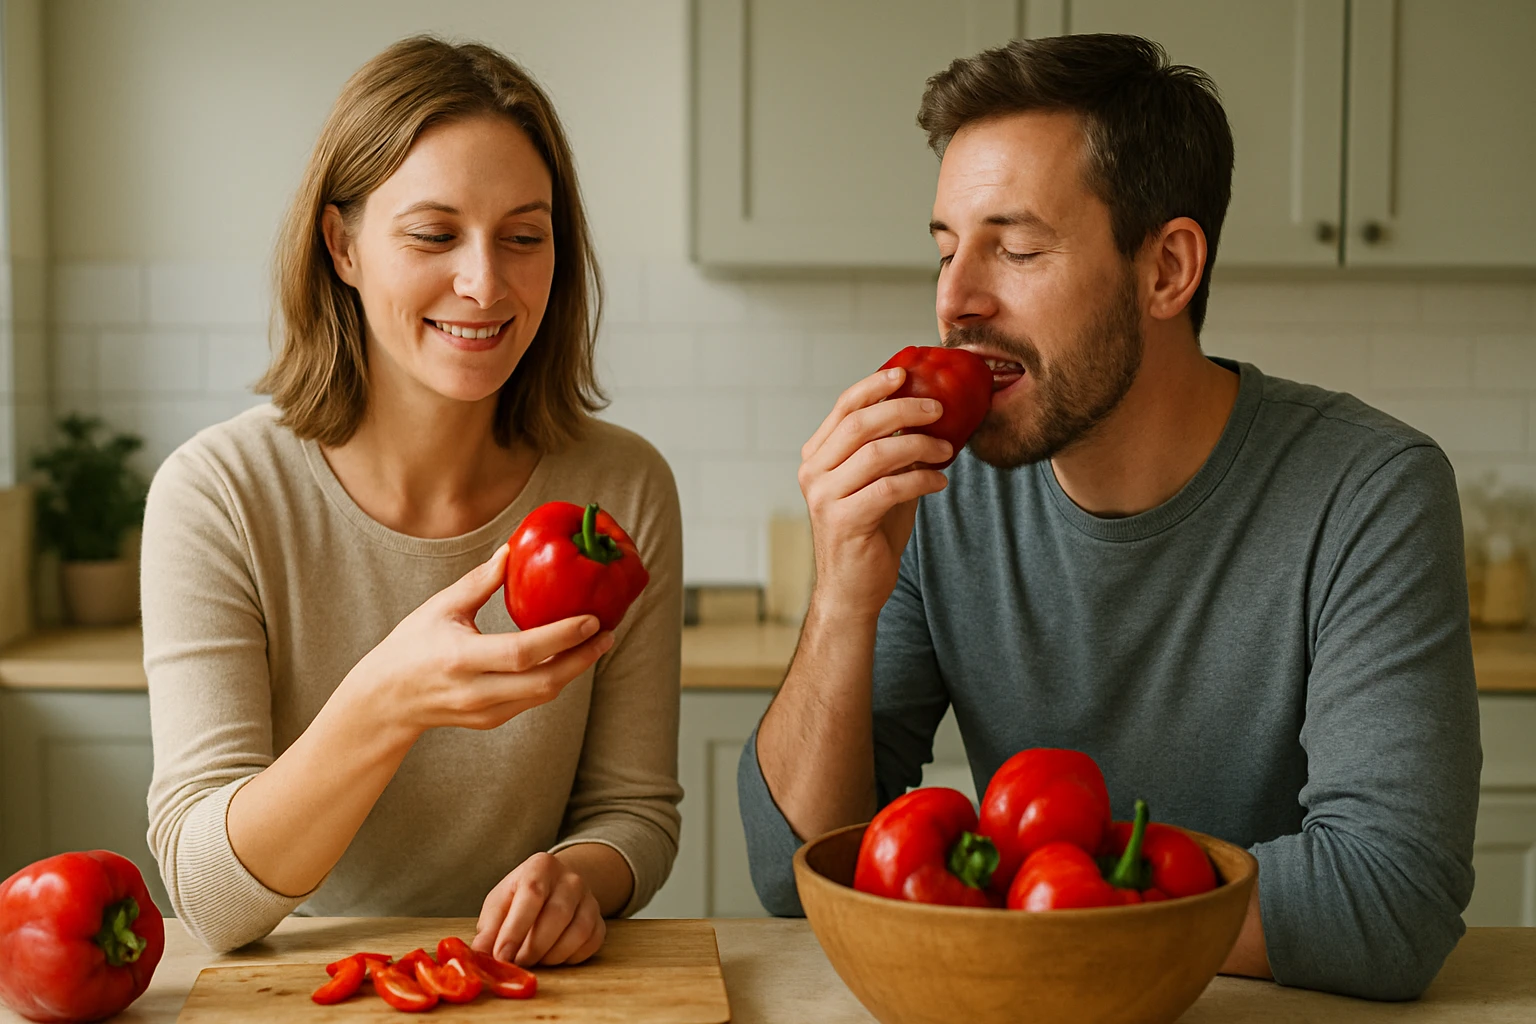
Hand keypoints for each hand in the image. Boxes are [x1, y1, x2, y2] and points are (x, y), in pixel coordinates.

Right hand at [343, 544, 613, 740]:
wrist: (386, 701)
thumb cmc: (411, 647)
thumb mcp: (439, 608)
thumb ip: (478, 582)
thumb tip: (512, 551)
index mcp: (460, 658)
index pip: (522, 652)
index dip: (561, 637)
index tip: (591, 619)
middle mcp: (475, 690)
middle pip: (543, 682)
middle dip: (582, 658)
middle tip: (608, 633)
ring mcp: (484, 711)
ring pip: (543, 694)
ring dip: (574, 669)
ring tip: (596, 643)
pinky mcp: (490, 721)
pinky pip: (532, 700)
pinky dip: (555, 679)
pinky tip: (569, 658)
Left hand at [473, 852, 605, 966]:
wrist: (556, 886)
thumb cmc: (521, 896)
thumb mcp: (500, 902)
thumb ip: (489, 928)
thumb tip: (481, 955)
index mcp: (541, 866)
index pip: (531, 895)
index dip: (515, 929)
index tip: (501, 956)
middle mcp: (570, 878)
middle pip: (557, 914)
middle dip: (533, 947)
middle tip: (517, 963)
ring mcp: (590, 898)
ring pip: (578, 931)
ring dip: (552, 955)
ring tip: (533, 959)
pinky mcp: (600, 919)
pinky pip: (591, 943)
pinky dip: (570, 957)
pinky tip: (553, 956)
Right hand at [799, 366, 953, 618]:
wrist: (853, 589)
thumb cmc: (869, 533)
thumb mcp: (877, 482)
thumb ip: (891, 450)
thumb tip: (927, 413)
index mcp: (817, 457)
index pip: (843, 408)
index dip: (874, 386)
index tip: (905, 372)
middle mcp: (814, 473)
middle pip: (858, 424)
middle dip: (903, 408)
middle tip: (939, 407)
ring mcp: (825, 497)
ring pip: (876, 453)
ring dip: (920, 445)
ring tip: (948, 449)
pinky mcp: (844, 521)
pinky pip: (890, 487)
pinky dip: (921, 479)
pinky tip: (940, 481)